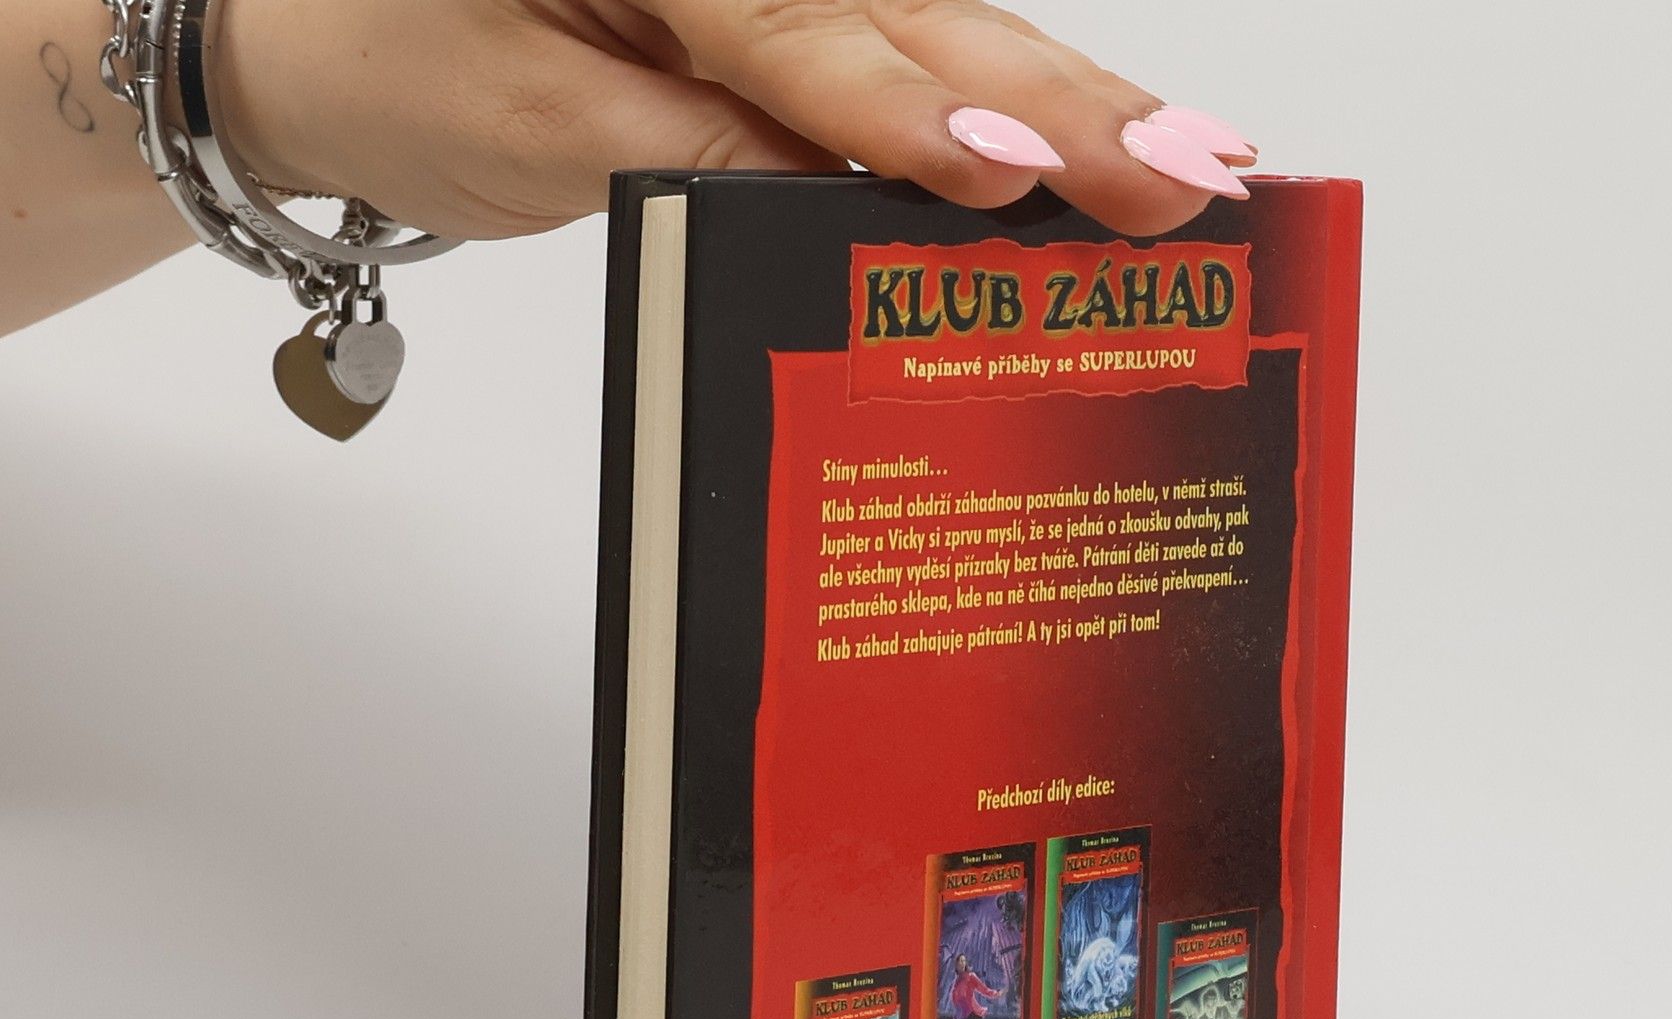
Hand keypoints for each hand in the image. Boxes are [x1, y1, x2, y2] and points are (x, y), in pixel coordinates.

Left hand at [220, 0, 1257, 241]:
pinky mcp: (795, 5)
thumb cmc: (412, 65)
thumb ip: (706, 158)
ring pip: (943, 20)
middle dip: (1055, 101)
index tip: (1008, 170)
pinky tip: (1102, 140)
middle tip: (1184, 174)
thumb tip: (867, 208)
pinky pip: (914, 46)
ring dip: (1069, 98)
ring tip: (1190, 161)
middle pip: (914, 7)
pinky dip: (1010, 101)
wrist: (342, 37)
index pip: (795, 23)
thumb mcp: (544, 132)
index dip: (906, 108)